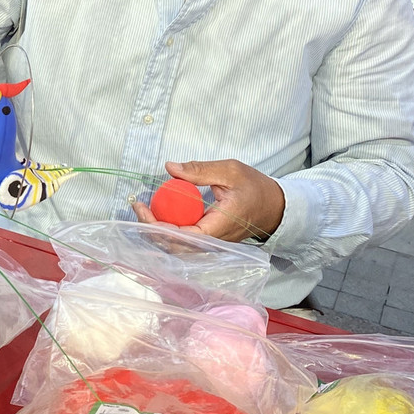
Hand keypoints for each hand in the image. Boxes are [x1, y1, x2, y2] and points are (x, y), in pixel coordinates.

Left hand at [132, 159, 283, 242]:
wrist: (275, 207)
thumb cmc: (255, 188)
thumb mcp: (230, 171)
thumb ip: (200, 170)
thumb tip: (170, 167)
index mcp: (219, 226)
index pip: (182, 236)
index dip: (158, 226)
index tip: (143, 208)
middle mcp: (213, 241)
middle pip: (175, 246)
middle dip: (151, 229)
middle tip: (138, 206)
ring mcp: (211, 243)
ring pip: (177, 246)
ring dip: (157, 230)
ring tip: (144, 209)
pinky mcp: (208, 241)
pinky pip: (184, 240)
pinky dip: (168, 228)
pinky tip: (158, 213)